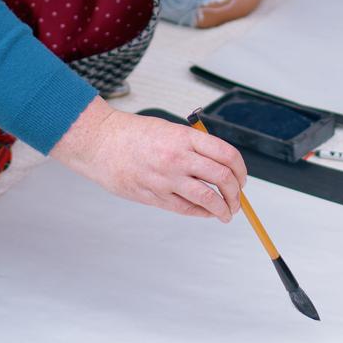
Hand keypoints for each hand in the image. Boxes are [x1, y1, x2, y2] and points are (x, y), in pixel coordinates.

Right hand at [52, 100, 248, 221]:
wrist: (99, 143)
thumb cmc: (131, 134)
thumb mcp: (168, 129)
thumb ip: (192, 145)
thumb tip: (217, 165)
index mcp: (185, 137)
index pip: (227, 155)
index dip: (241, 169)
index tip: (242, 178)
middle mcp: (179, 158)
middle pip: (222, 178)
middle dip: (236, 193)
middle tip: (238, 199)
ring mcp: (167, 178)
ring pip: (208, 198)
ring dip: (223, 209)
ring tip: (227, 213)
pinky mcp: (154, 195)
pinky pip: (186, 209)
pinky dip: (201, 213)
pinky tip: (206, 213)